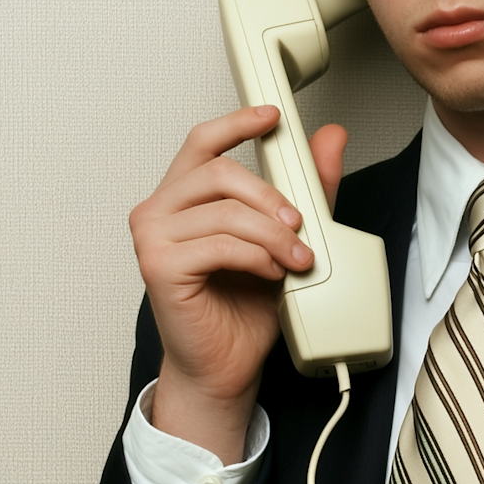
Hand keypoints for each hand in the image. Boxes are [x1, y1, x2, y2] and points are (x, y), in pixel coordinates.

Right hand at [128, 107, 347, 461]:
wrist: (226, 366)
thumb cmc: (242, 308)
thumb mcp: (285, 239)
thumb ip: (307, 191)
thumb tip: (330, 141)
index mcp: (183, 198)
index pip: (203, 142)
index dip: (237, 123)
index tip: (273, 118)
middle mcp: (160, 211)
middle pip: (219, 172)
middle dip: (270, 196)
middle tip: (300, 224)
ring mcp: (153, 238)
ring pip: (224, 211)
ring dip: (272, 235)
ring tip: (297, 259)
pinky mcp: (159, 266)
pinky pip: (219, 245)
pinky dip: (256, 257)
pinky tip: (272, 273)